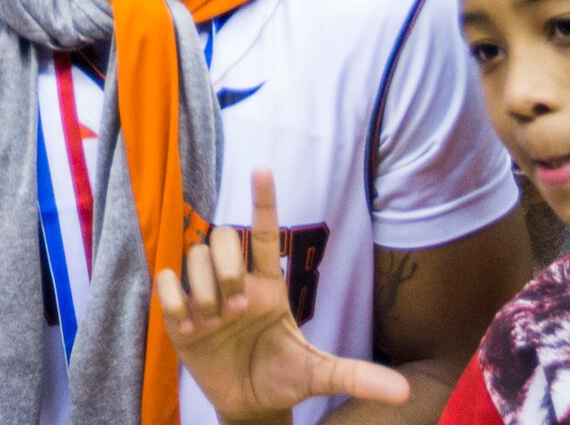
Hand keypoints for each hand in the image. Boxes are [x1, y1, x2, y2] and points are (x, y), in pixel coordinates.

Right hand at [156, 170, 412, 421]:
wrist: (250, 407)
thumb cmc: (284, 378)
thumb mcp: (320, 376)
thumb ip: (356, 376)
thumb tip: (403, 392)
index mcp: (268, 286)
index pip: (266, 234)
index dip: (264, 201)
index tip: (262, 169)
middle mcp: (235, 282)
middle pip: (223, 236)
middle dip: (226, 264)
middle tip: (235, 306)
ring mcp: (205, 296)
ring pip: (194, 257)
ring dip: (204, 290)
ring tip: (214, 323)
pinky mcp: (179, 315)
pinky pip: (166, 283)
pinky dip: (174, 299)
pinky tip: (190, 325)